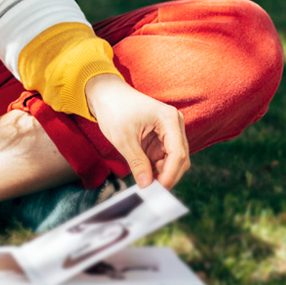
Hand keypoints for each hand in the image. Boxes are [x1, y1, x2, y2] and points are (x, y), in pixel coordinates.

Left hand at [84, 74, 189, 189]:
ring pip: (173, 160)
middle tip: (151, 191)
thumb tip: (146, 185)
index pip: (178, 153)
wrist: (105, 93)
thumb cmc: (113, 109)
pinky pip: (164, 157)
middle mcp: (174, 124)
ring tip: (145, 182)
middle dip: (167, 175)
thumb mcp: (123, 138)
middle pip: (180, 158)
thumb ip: (137, 162)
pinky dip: (156, 167)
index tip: (158, 189)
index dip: (170, 174)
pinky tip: (145, 173)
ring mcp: (169, 130)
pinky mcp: (161, 136)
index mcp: (169, 119)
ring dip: (161, 172)